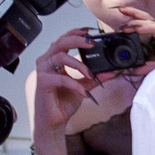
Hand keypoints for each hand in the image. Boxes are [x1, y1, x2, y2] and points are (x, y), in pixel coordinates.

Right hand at [30, 27, 97, 146]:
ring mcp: (43, 71)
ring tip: (90, 74)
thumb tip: (111, 71)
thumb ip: (94, 79)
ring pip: (60, 57)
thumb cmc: (63, 102)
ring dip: (78, 64)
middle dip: (77, 40)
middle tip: (91, 43)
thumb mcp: (83, 87)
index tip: (90, 32)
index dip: (76, 33)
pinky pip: (61, 78)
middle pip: (60, 42)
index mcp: (55, 59)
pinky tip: (83, 93)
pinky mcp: (43, 82)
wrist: (53, 122)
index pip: (64, 39)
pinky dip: (75, 84)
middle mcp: (47, 61)